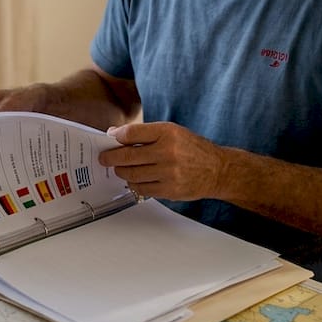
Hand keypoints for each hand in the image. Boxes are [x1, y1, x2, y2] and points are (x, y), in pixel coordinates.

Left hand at [98, 122, 228, 200]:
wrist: (217, 170)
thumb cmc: (193, 149)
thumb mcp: (173, 132)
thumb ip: (145, 133)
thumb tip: (115, 134)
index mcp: (168, 133)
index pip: (131, 133)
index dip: (116, 136)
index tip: (110, 138)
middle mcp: (167, 152)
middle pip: (127, 156)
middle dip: (110, 157)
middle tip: (104, 158)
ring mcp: (168, 173)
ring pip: (131, 174)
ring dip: (121, 172)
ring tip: (120, 169)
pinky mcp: (169, 190)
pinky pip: (141, 188)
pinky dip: (134, 184)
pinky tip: (134, 179)